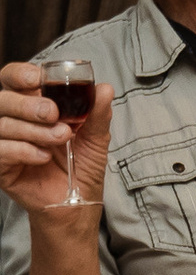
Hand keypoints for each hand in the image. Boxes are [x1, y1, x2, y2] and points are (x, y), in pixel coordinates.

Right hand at [0, 66, 111, 213]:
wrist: (77, 201)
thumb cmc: (82, 165)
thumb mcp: (96, 137)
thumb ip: (98, 113)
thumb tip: (105, 89)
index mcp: (34, 105)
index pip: (14, 80)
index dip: (20, 74)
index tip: (37, 78)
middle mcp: (15, 120)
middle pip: (3, 99)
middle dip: (28, 105)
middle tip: (54, 114)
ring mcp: (4, 142)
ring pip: (2, 124)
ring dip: (34, 130)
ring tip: (61, 138)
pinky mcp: (0, 165)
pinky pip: (1, 149)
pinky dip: (23, 150)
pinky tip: (43, 157)